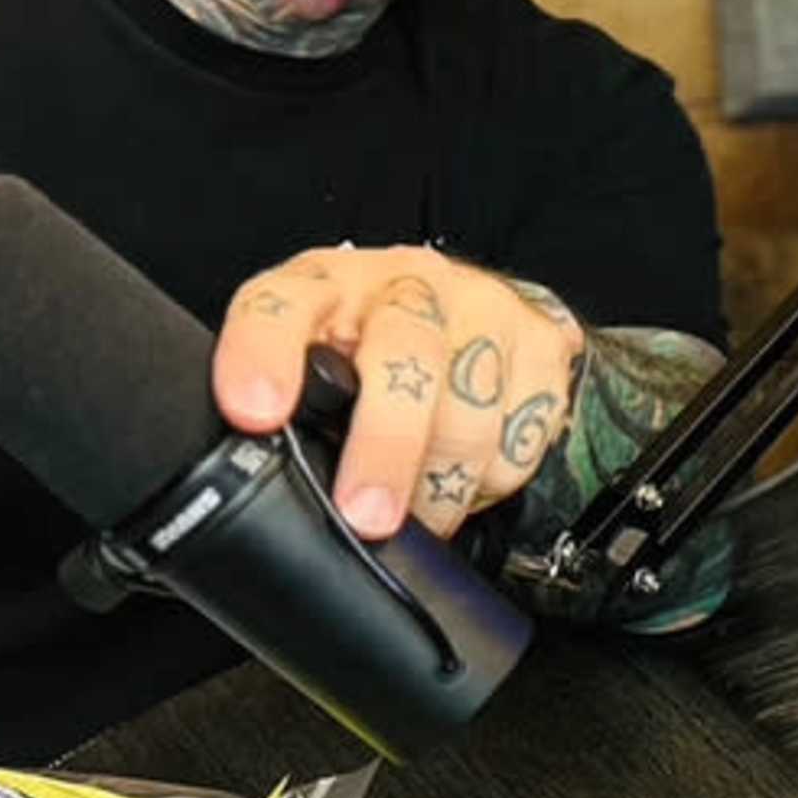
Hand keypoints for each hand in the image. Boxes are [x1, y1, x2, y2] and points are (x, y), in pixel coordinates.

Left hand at [212, 247, 585, 539]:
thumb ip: (286, 407)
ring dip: (442, 484)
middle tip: (367, 515)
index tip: (256, 413)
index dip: (264, 357)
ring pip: (472, 409)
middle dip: (386, 448)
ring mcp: (482, 307)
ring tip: (419, 513)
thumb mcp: (306, 362)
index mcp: (324, 284)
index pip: (284, 306)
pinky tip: (465, 473)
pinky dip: (493, 476)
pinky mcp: (542, 341)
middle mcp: (407, 282)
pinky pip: (524, 432)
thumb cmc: (365, 350)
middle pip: (407, 357)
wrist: (466, 311)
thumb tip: (257, 491)